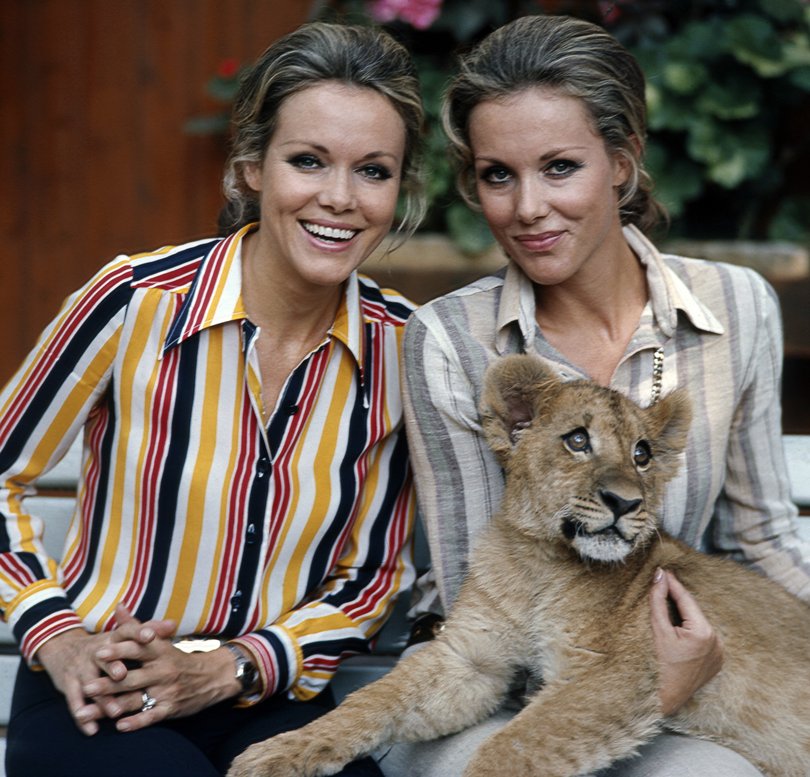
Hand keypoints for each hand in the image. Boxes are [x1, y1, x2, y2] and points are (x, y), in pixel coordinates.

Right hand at [35, 604, 174, 734]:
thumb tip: (172, 624)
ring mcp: (80, 668)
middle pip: (105, 658)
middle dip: (112, 666)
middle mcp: (95, 651)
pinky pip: (74, 701)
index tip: (150, 636)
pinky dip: (82, 716)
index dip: (138, 632)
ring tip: (115, 711)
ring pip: (90, 683)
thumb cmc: (106, 645)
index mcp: (112, 637)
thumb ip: (148, 630)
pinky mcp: (68, 684)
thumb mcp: (123, 635)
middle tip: (122, 675)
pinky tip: (92, 730)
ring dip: (102, 698)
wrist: (64, 649)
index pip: (126, 631)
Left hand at [81, 605, 240, 731]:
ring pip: (135, 700)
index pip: (138, 649)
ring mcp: (166, 691)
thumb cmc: (179, 658)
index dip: (119, 650)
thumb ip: (136, 626)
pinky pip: (152, 716)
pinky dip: (136, 722)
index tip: (99, 652)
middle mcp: (163, 670)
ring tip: (86, 712)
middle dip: (108, 683)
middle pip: (132, 677)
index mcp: (160, 651)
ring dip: (111, 707)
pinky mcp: (171, 708)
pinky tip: (120, 726)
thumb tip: (118, 607)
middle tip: (86, 686)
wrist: (214, 676)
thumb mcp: (162, 640)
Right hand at [649, 568, 723, 714]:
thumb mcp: (656, 629)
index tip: (662, 571)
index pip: (686, 600)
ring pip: (698, 624)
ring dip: (684, 614)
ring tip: (665, 604)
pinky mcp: (716, 662)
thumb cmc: (657, 665)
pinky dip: (690, 630)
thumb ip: (658, 600)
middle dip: (677, 600)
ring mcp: (719, 654)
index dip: (673, 584)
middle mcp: (717, 642)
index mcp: (704, 633)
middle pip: (693, 611)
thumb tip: (659, 576)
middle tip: (661, 584)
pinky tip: (676, 629)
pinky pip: (703, 638)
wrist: (664, 698)